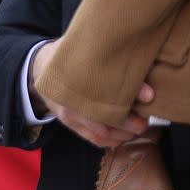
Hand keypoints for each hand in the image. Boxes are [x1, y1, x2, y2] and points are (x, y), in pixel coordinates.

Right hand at [31, 39, 153, 148]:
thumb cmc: (70, 55)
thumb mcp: (86, 48)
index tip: (149, 96)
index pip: (108, 95)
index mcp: (77, 82)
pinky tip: (122, 137)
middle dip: (130, 123)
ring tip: (139, 128)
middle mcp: (72, 103)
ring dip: (122, 134)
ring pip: (99, 133)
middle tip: (147, 119)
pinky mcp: (69, 123)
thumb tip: (144, 81)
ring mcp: (69, 116)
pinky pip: (92, 138)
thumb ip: (112, 59)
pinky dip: (110, 141)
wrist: (40, 66)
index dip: (130, 97)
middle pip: (105, 120)